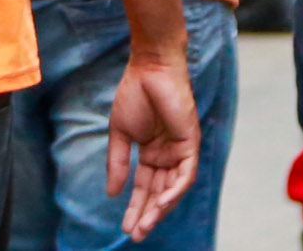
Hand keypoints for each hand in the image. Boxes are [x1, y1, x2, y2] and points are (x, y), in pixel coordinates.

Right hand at [105, 49, 198, 239]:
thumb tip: (111, 193)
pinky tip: (160, 204)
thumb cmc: (134, 94)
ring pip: (173, 189)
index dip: (134, 207)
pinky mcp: (190, 143)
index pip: (144, 187)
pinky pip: (185, 175)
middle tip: (135, 234)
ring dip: (160, 208)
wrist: (149, 68)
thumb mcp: (120, 133)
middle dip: (147, 214)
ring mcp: (180, 150)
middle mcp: (167, 155)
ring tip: (145, 224)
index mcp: (151, 153)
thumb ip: (117, 163)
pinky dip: (174, 191)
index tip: (124, 226)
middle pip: (158, 193)